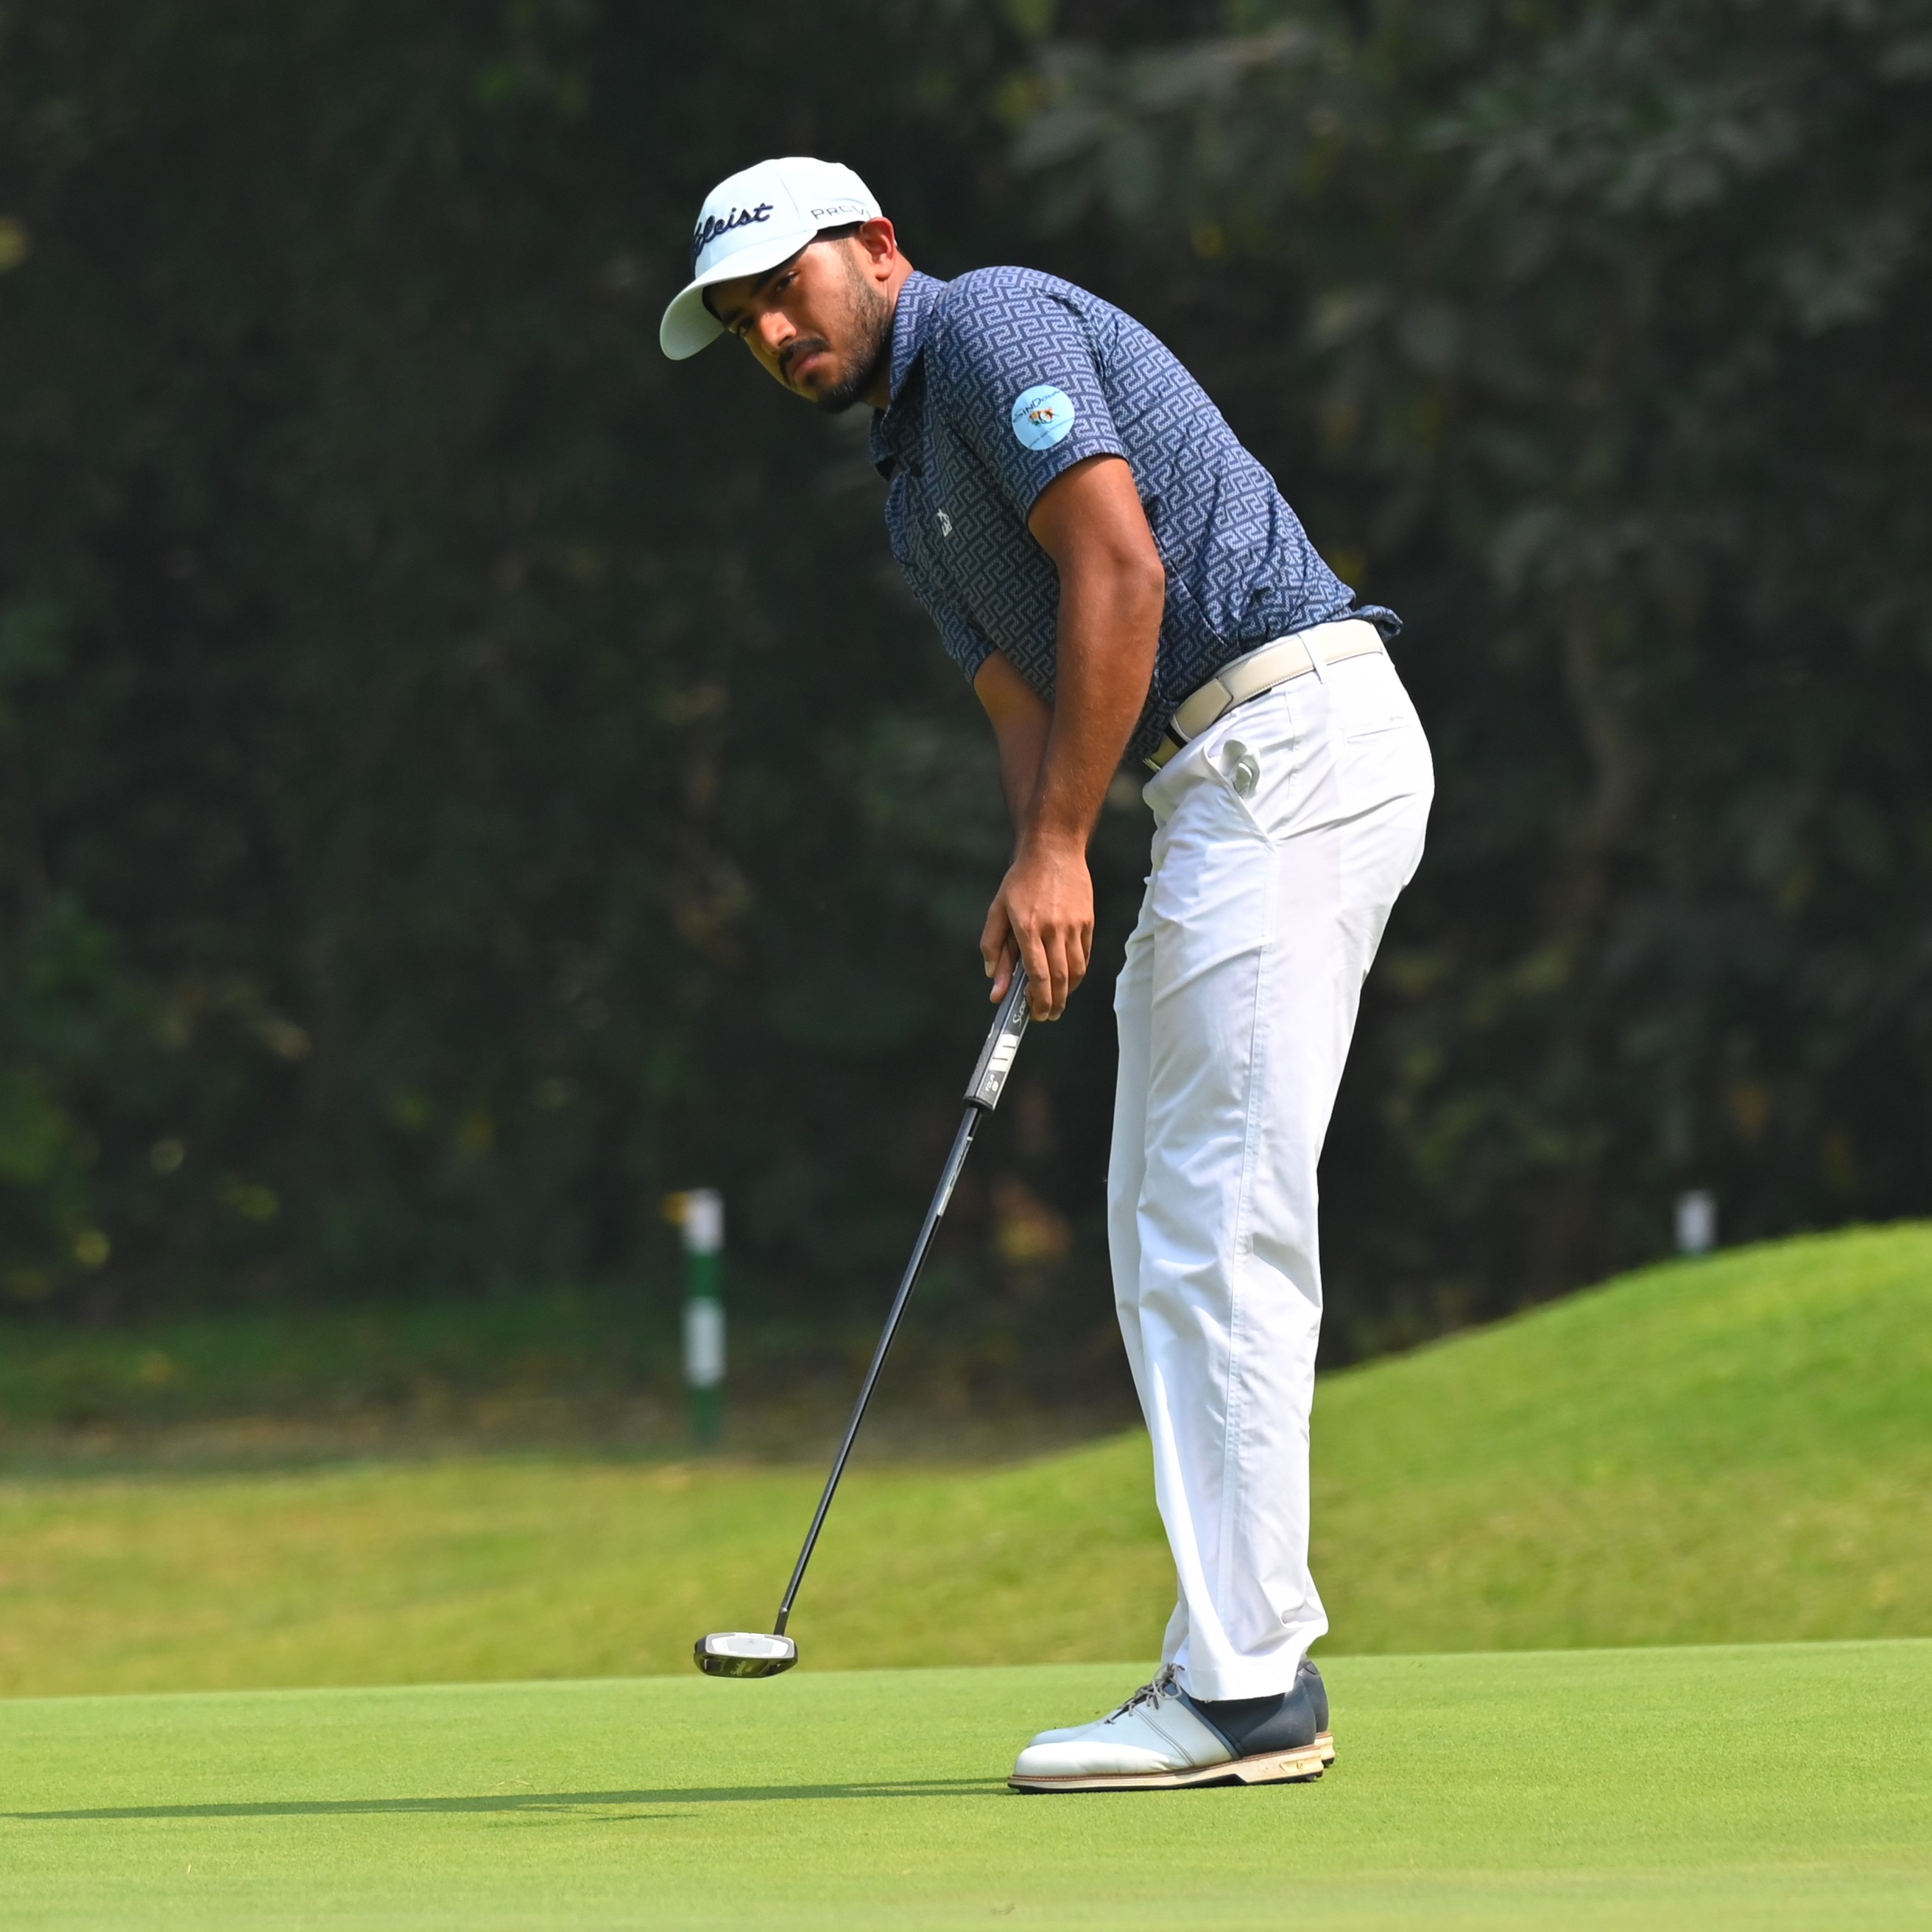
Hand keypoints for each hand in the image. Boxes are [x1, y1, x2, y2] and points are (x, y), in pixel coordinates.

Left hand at [980, 837, 1093, 1020]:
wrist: (1054, 850)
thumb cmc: (1021, 881)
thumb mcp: (998, 911)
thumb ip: (993, 949)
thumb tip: (994, 984)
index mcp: (1028, 927)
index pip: (1037, 974)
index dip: (1037, 999)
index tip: (1034, 1014)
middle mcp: (1054, 928)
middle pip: (1060, 978)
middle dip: (1054, 1003)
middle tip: (1047, 1015)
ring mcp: (1075, 925)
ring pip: (1076, 970)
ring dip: (1067, 992)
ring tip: (1057, 1002)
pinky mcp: (1088, 921)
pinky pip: (1084, 955)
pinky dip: (1077, 973)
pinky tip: (1067, 979)